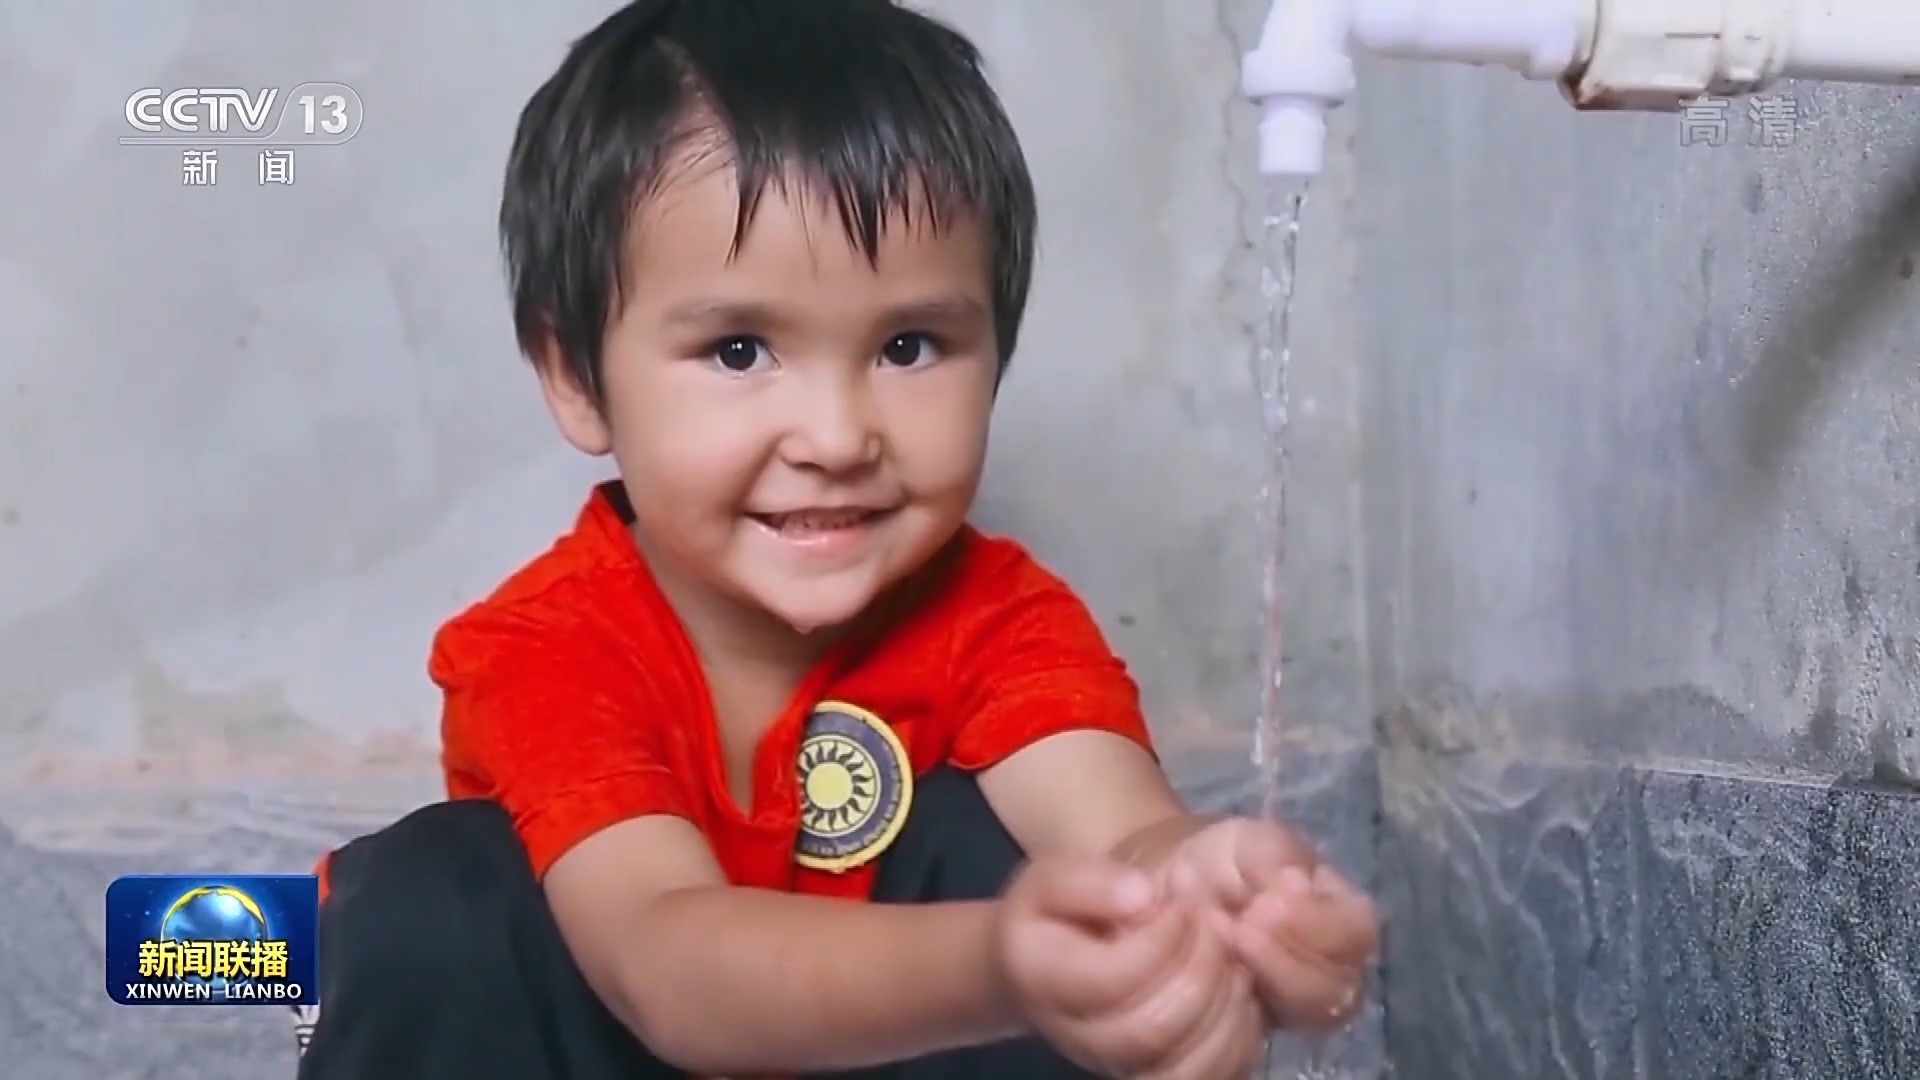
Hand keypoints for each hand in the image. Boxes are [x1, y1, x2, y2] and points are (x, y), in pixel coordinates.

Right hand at [993, 855, 1264, 1077]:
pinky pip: (1212, 1075)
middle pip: (1153, 1029)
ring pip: (1187, 1065)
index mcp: (1044, 982)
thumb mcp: (1053, 876)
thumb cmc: (1057, 911)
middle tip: (1214, 917)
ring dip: (1226, 1000)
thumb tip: (1144, 897)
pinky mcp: (1159, 1071)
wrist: (1050, 958)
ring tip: (1229, 950)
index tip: (1180, 896)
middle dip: (1201, 965)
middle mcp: (1080, 1037)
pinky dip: (1240, 1032)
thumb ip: (1089, 881)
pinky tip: (1236, 984)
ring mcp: (1122, 1063)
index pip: (1114, 978)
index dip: (1163, 935)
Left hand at [1157, 819, 1377, 1030]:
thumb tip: (1299, 884)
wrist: (1176, 887)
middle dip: (1285, 959)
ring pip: (1303, 1013)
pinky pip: (1259, 1030)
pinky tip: (1208, 961)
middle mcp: (1333, 968)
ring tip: (1222, 938)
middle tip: (1240, 926)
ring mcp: (1299, 1002)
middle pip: (1336, 987)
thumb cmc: (1226, 860)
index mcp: (1344, 917)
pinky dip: (1232, 997)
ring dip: (1262, 977)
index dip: (1315, 923)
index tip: (1265, 901)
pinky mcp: (1261, 1025)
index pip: (1356, 931)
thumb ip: (1278, 856)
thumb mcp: (1253, 842)